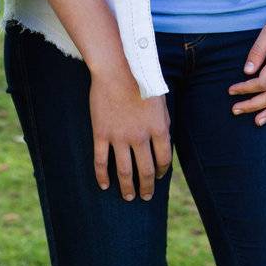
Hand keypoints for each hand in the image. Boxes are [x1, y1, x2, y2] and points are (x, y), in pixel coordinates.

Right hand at [89, 67, 171, 200]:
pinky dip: (102, 176)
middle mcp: (140, 137)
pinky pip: (101, 161)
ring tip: (128, 197)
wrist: (117, 68)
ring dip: (127, 188)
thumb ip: (163, 123)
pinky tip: (104, 185)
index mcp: (158, 128)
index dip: (162, 171)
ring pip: (124, 171)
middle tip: (145, 196)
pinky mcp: (101, 134)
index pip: (164, 159)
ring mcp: (119, 137)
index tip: (159, 176)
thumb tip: (164, 143)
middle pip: (145, 170)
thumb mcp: (161, 101)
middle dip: (146, 187)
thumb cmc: (141, 80)